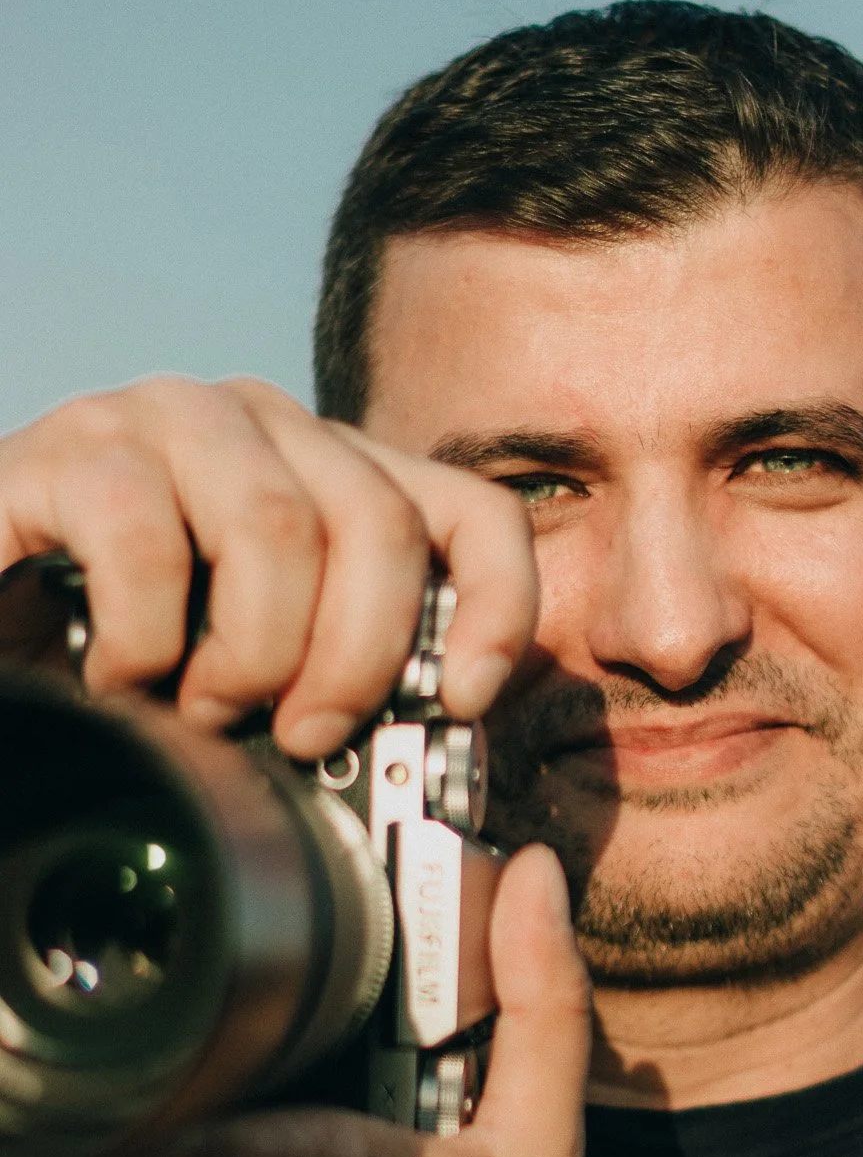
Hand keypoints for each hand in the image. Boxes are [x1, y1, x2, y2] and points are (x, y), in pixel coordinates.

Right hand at [0, 375, 537, 749]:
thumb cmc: (124, 648)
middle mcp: (262, 423)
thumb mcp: (261, 661)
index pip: (469, 510)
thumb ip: (343, 668)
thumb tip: (443, 723)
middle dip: (357, 659)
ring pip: (279, 527)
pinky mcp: (70, 449)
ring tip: (204, 707)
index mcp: (331, 472)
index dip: (497, 605)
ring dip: (252, 653)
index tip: (463, 698)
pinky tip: (118, 675)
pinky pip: (146, 539)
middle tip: (305, 736)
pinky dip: (143, 639)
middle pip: (381, 525)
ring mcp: (165, 420)